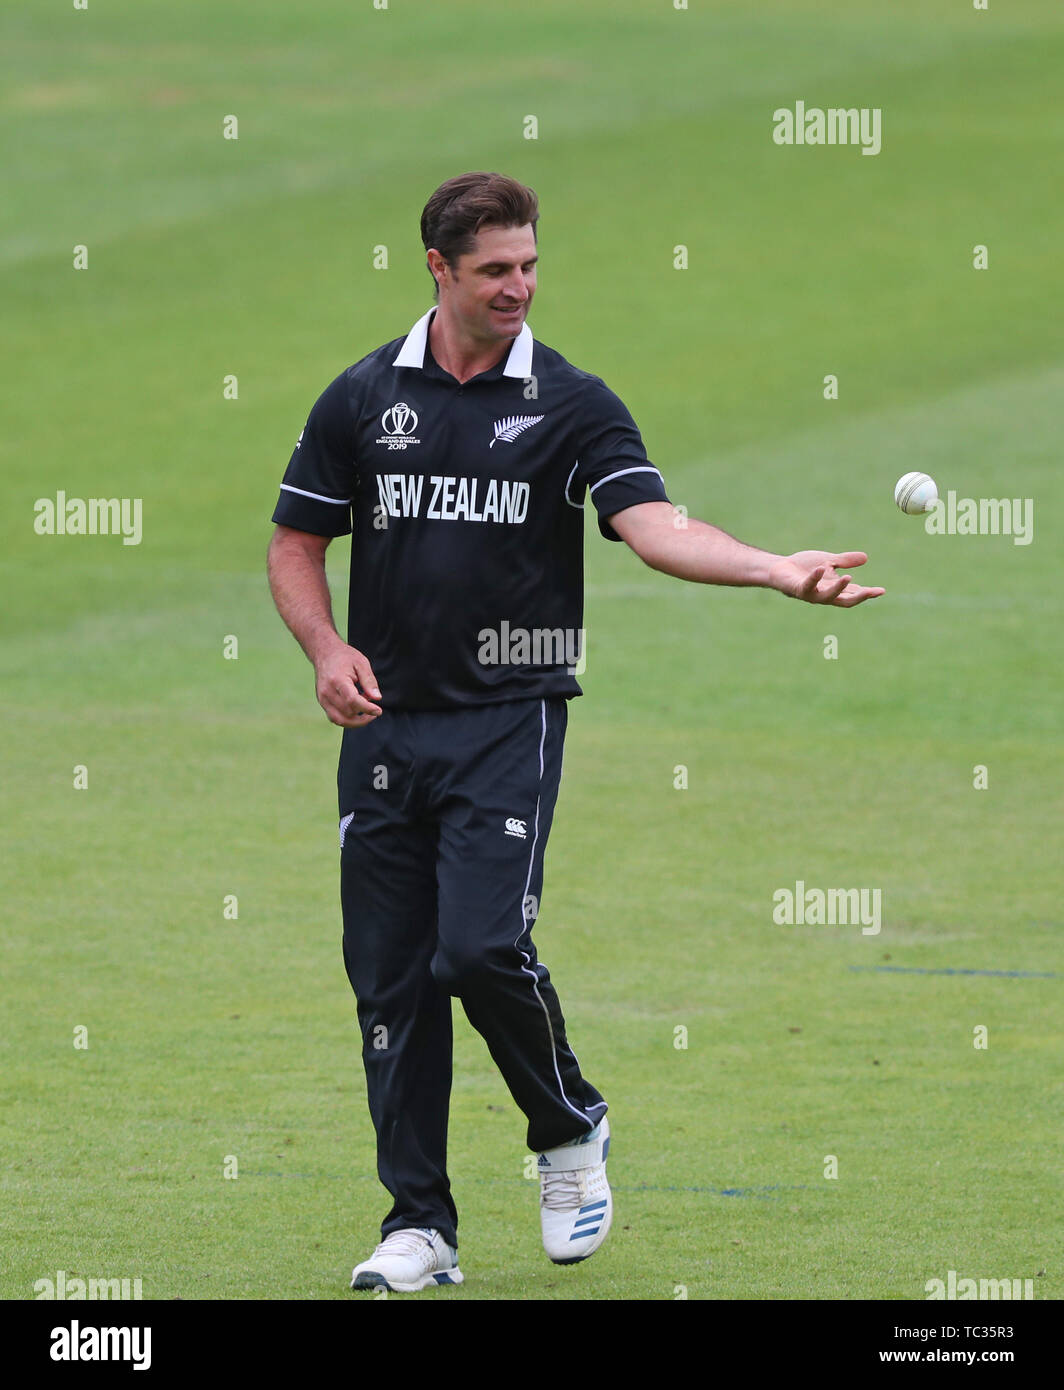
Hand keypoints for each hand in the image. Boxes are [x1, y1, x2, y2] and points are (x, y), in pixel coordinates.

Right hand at [314, 642, 382, 726]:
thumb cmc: (345, 656)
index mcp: (337, 680)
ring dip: (356, 719)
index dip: (367, 708)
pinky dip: (348, 719)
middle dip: (363, 711)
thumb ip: (369, 681)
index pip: (352, 700)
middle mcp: (327, 692)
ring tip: (365, 708)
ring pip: (341, 720)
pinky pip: (335, 718)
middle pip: (348, 712)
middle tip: (370, 699)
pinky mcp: (322, 702)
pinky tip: (356, 710)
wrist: (324, 653)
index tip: (378, 711)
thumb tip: (377, 698)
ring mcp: (322, 698)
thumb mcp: (361, 663)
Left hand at [768, 551, 884, 606]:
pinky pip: (808, 585)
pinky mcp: (798, 590)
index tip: (882, 591)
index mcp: (834, 588)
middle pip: (845, 600)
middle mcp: (824, 595)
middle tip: (872, 592)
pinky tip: (821, 568)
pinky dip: (814, 577)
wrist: (780, 569)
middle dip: (859, 597)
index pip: (854, 593)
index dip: (868, 593)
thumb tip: (866, 558)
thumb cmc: (805, 567)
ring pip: (828, 596)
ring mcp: (812, 594)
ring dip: (838, 588)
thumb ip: (845, 561)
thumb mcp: (829, 561)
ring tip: (848, 577)